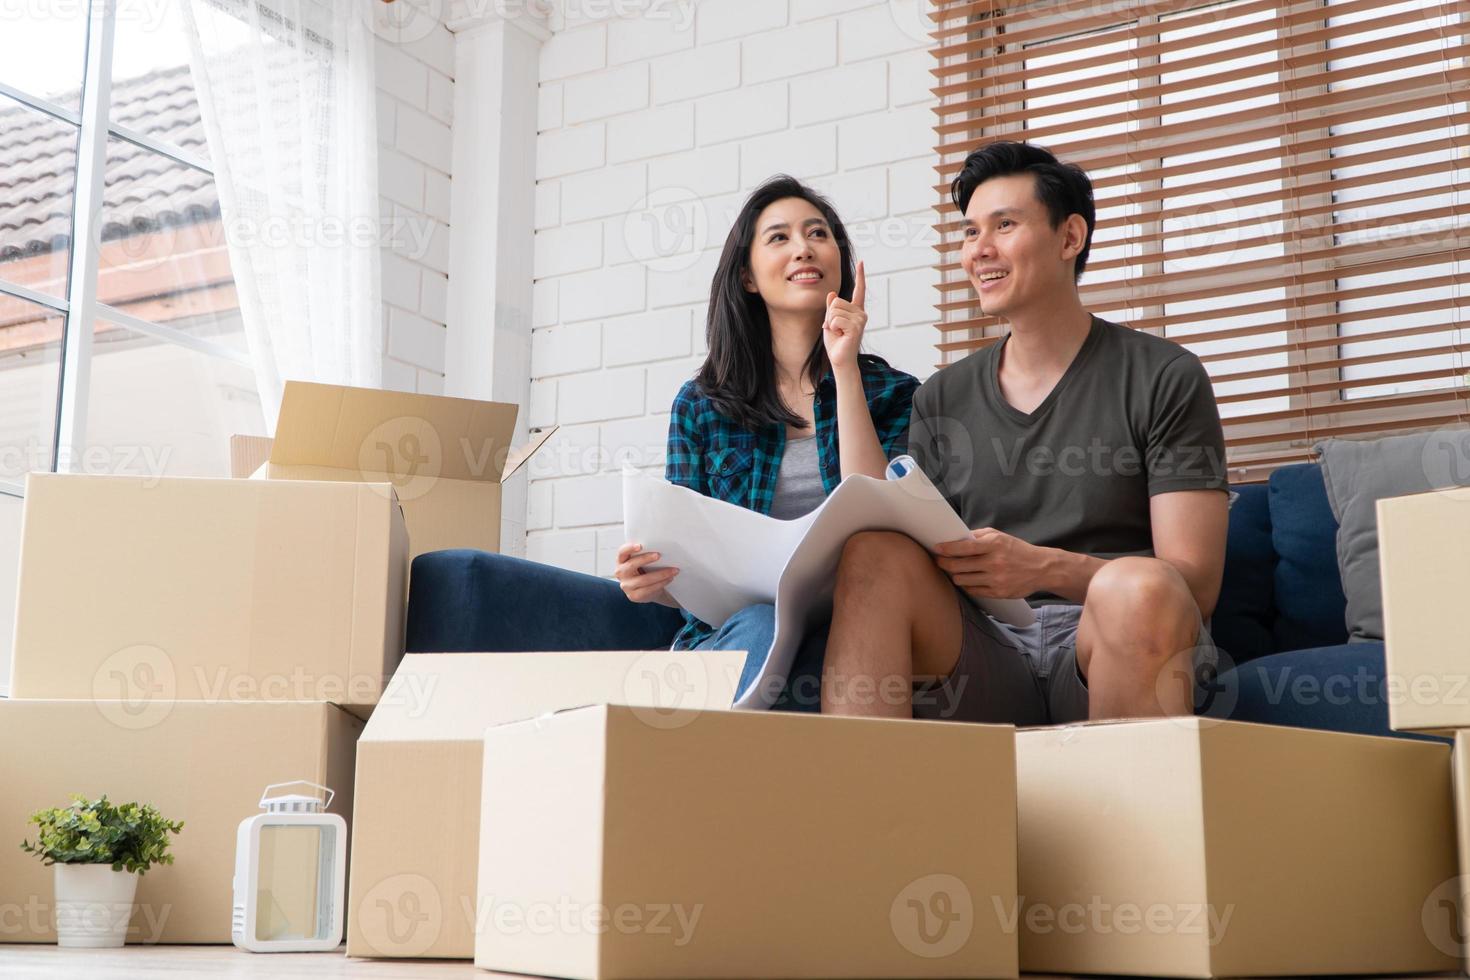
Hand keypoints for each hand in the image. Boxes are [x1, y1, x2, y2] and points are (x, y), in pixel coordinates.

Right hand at [614, 541, 680, 607]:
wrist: (647, 589)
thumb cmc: (645, 570)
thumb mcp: (642, 561)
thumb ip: (645, 554)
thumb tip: (661, 547)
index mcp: (621, 561)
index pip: (622, 552)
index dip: (629, 548)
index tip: (640, 546)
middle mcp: (621, 573)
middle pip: (631, 565)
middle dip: (646, 559)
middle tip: (659, 555)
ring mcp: (626, 586)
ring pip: (643, 580)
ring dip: (661, 574)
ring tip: (673, 570)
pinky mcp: (634, 596)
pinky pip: (648, 589)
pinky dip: (661, 583)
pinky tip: (669, 579)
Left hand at [823, 260, 866, 371]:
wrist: (840, 360)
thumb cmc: (836, 342)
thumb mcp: (830, 321)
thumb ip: (831, 308)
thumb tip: (832, 294)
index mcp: (856, 310)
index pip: (859, 290)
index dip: (860, 276)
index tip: (862, 262)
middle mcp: (861, 313)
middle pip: (836, 301)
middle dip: (829, 315)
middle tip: (836, 329)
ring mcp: (860, 320)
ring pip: (834, 310)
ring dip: (830, 323)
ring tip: (839, 333)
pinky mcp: (856, 327)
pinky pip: (836, 320)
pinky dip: (833, 328)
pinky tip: (841, 336)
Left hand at [933, 528, 1049, 600]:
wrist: (1041, 568)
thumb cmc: (1017, 550)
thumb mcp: (1000, 536)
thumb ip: (978, 536)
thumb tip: (956, 538)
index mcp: (994, 544)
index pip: (964, 547)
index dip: (947, 549)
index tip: (937, 548)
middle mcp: (994, 562)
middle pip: (959, 566)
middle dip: (944, 563)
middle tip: (939, 561)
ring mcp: (996, 579)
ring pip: (962, 580)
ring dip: (955, 575)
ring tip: (954, 571)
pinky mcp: (998, 592)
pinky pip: (973, 590)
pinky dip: (967, 585)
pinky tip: (967, 580)